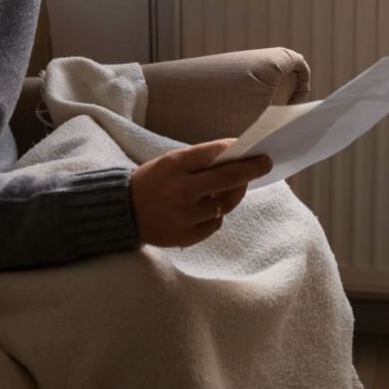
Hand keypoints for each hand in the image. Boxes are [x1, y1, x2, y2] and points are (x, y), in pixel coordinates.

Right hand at [129, 139, 270, 246]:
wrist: (122, 211)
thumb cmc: (151, 181)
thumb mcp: (170, 162)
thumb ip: (199, 160)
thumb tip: (236, 157)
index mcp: (175, 165)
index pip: (215, 154)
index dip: (239, 151)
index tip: (256, 151)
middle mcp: (181, 190)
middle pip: (228, 179)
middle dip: (251, 170)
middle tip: (265, 164)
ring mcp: (184, 216)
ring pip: (225, 205)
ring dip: (233, 195)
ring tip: (233, 188)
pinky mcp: (185, 236)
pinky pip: (215, 224)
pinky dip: (216, 215)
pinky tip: (207, 209)